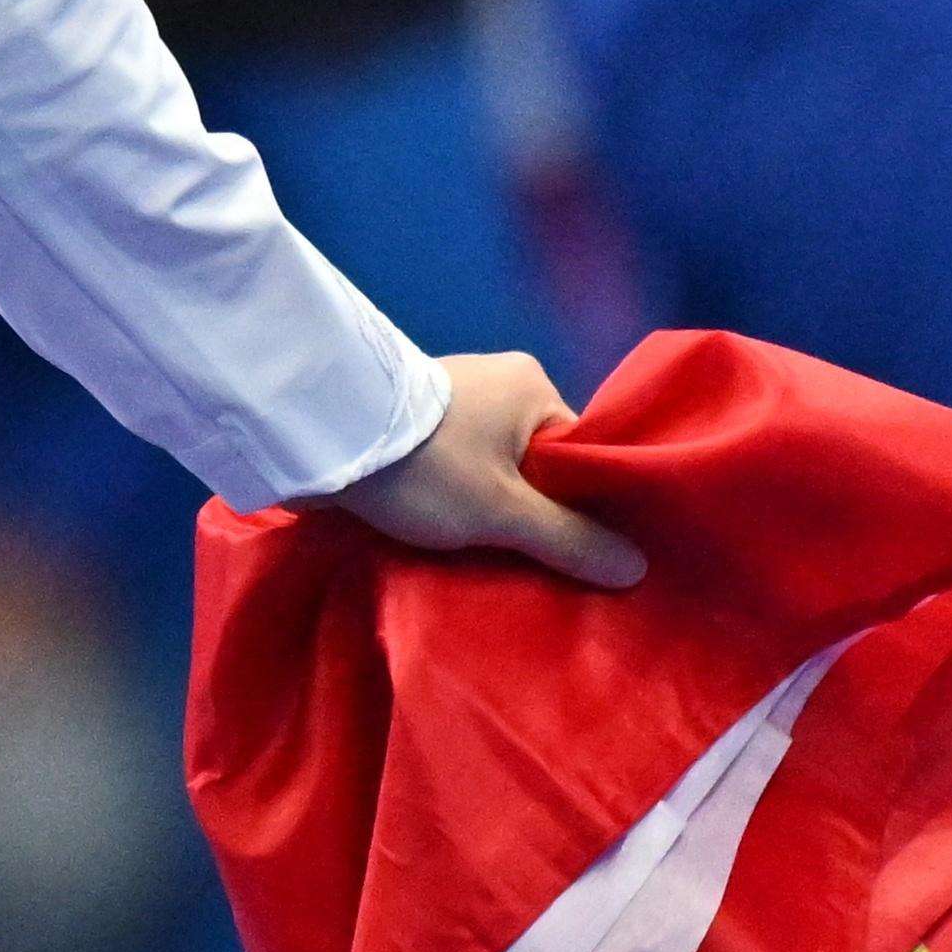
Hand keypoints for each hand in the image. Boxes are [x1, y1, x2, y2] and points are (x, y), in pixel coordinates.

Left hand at [309, 351, 645, 586]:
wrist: (315, 433)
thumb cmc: (425, 465)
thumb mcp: (504, 512)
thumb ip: (571, 540)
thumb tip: (637, 567)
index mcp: (532, 384)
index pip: (582, 454)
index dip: (589, 507)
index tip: (595, 555)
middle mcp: (497, 382)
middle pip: (538, 465)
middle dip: (539, 513)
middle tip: (550, 568)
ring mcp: (451, 401)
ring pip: (495, 470)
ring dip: (494, 511)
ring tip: (504, 561)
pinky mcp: (412, 424)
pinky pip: (456, 468)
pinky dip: (459, 500)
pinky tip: (460, 538)